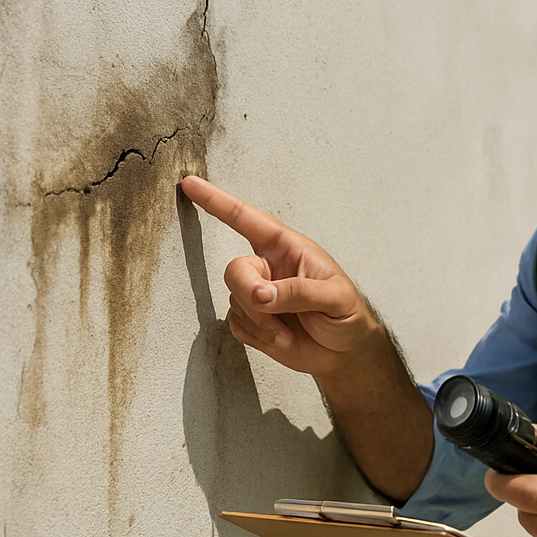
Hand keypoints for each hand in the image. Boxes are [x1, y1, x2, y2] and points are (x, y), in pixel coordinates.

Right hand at [180, 175, 383, 377]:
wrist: (346, 352)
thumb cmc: (346, 313)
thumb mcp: (335, 297)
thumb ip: (300, 292)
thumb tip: (262, 294)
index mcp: (288, 247)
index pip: (246, 219)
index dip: (217, 201)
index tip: (190, 184)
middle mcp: (268, 267)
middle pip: (235, 270)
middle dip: (248, 292)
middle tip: (269, 308)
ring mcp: (258, 294)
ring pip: (235, 302)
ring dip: (262, 322)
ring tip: (290, 330)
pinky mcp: (252, 321)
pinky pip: (236, 325)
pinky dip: (258, 336)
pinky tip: (281, 338)